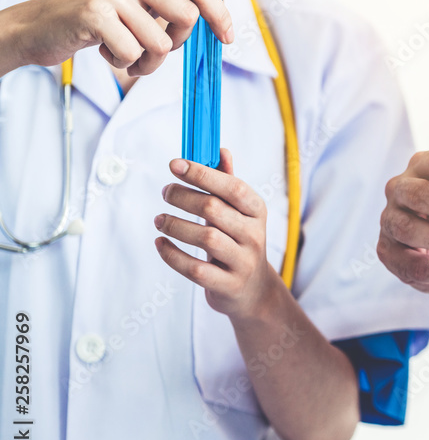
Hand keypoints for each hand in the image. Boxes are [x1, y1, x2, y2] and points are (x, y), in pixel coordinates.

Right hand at [4, 0, 231, 75]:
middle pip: (187, 16)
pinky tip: (105, 50)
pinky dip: (123, 62)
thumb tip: (219, 22)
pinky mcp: (95, 14)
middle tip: (157, 49)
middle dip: (178, 43)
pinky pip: (132, 53)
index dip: (220, 13)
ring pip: (160, 42)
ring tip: (127, 55)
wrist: (40, 24)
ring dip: (148, 61)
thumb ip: (169, 2)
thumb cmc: (97, 18)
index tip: (227, 38)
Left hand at [155, 149, 280, 321]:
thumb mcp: (240, 213)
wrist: (253, 290)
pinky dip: (172, 254)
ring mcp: (242, 262)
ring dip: (175, 225)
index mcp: (257, 211)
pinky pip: (194, 268)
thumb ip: (228, 183)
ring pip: (205, 238)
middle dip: (183, 196)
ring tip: (160, 220)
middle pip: (214, 208)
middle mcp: (254, 235)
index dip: (202, 173)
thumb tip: (221, 150)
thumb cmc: (239, 243)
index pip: (233, 187)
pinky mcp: (227, 285)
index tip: (175, 164)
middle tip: (166, 193)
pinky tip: (161, 243)